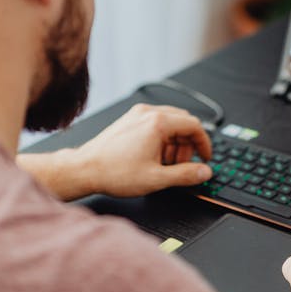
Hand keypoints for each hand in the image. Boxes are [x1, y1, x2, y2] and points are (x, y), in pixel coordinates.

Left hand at [23, 103, 212, 200]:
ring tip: (165, 165)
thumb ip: (186, 175)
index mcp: (158, 123)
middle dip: (188, 145)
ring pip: (169, 123)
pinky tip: (153, 157)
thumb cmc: (114, 172)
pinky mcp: (129, 120)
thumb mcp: (157, 179)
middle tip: (182, 166)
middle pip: (183, 122)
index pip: (194, 126)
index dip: (204, 143)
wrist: (85, 169)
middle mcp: (148, 113)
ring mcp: (137, 115)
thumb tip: (204, 172)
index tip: (205, 158)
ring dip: (175, 143)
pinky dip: (161, 139)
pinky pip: (155, 124)